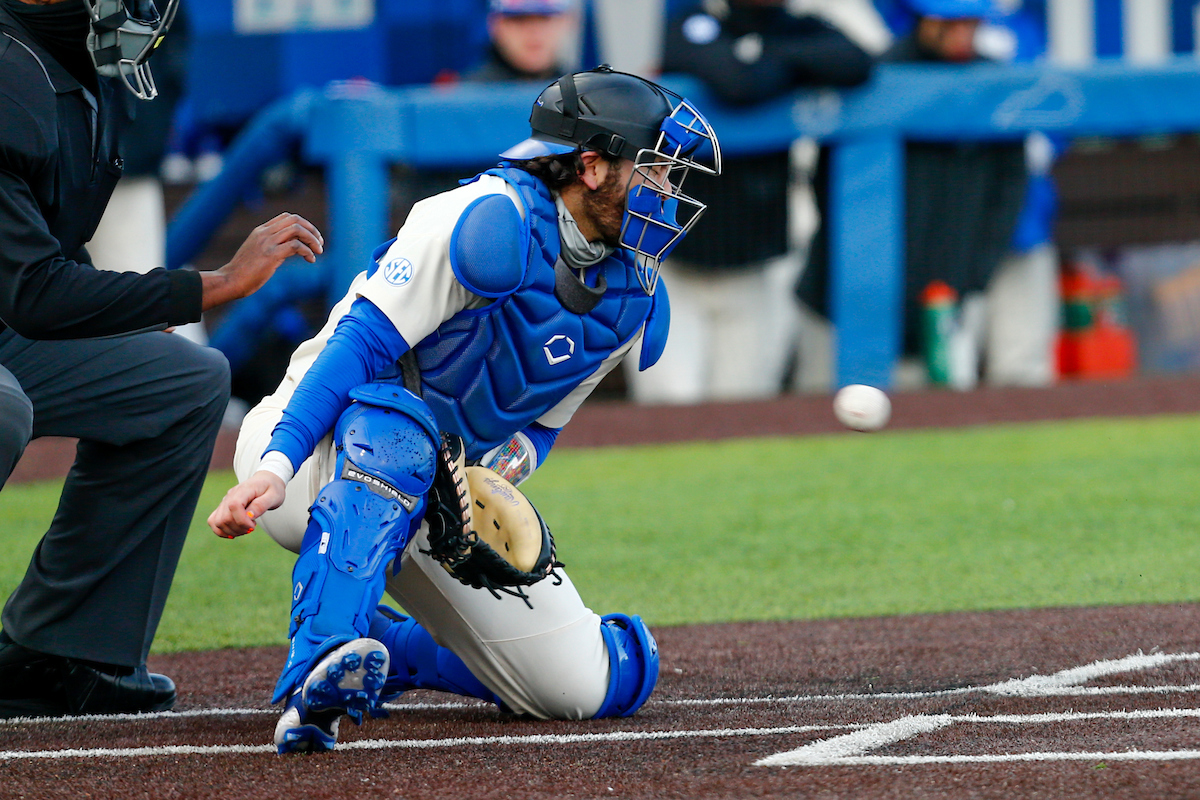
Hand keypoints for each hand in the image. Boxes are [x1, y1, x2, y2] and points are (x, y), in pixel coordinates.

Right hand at [200, 213, 324, 310]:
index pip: (287, 217)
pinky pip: (296, 246)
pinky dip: (307, 251)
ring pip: (297, 230)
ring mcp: (267, 243)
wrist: (230, 280)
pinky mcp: (271, 255)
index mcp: (261, 230)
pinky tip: (310, 260)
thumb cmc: (244, 271)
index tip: (312, 237)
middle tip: (320, 243)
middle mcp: (264, 233)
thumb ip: (274, 246)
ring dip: (312, 240)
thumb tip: (294, 248)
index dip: (304, 224)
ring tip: (318, 252)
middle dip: (311, 230)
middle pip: (294, 219)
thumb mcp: (259, 252)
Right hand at [208, 470, 286, 538]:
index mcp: (244, 490)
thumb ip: (262, 505)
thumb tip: (249, 516)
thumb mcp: (275, 496)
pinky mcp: (223, 507)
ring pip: (217, 522)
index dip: (242, 520)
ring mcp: (225, 501)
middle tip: (252, 528)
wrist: (266, 480)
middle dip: (239, 529)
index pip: (234, 506)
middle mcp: (230, 495)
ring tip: (245, 529)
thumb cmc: (272, 488)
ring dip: (231, 531)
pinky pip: (213, 521)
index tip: (254, 525)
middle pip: (224, 517)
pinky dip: (222, 530)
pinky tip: (235, 531)